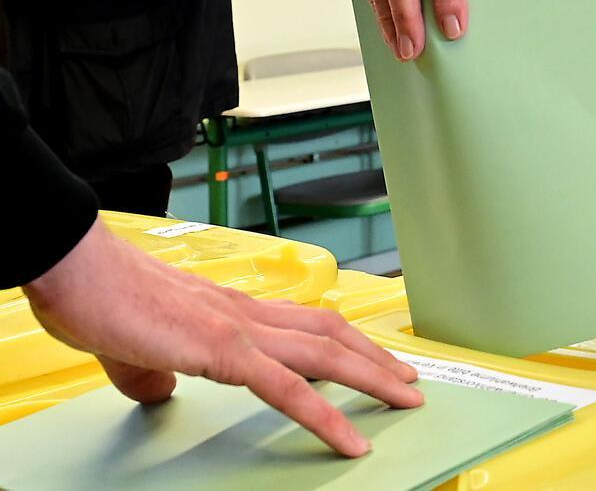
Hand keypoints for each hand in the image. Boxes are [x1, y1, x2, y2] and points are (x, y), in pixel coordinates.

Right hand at [24, 219, 422, 456]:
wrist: (73, 267)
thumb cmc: (95, 297)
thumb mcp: (131, 347)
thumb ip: (154, 369)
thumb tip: (161, 388)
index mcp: (228, 310)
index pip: (303, 323)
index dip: (343, 340)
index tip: (370, 359)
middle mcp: (244, 314)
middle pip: (330, 333)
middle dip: (374, 360)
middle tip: (409, 382)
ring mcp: (238, 330)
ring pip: (325, 355)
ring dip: (371, 380)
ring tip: (405, 402)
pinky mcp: (222, 352)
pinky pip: (288, 391)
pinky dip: (327, 417)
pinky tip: (350, 441)